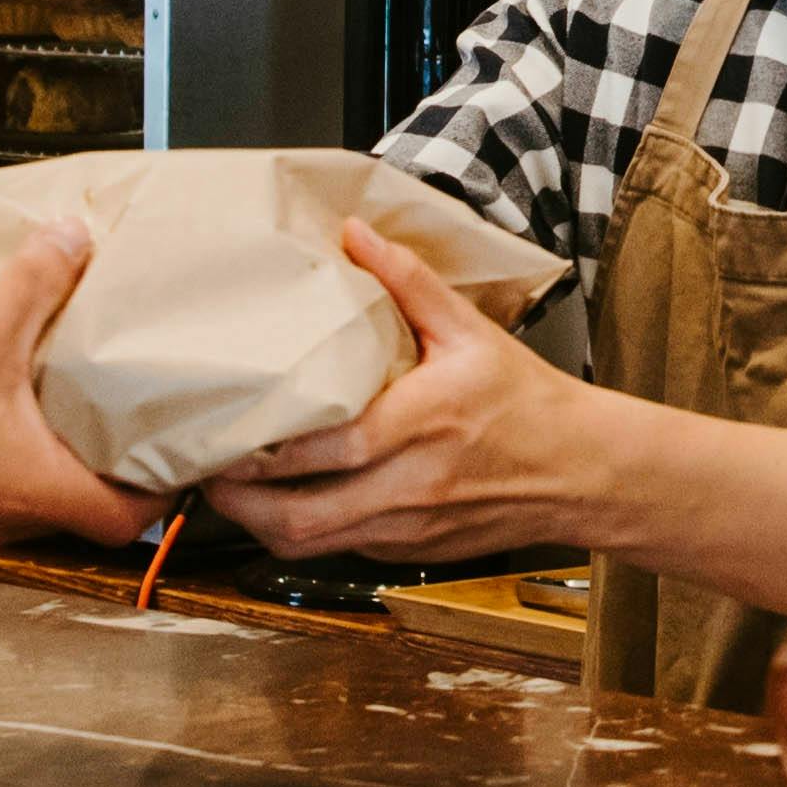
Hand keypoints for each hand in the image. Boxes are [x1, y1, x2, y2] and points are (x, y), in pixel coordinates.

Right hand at [0, 216, 158, 557]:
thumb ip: (32, 286)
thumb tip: (72, 237)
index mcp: (44, 491)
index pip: (133, 515)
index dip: (159, 483)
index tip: (168, 445)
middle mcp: (12, 520)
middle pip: (83, 501)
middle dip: (98, 453)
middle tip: (112, 401)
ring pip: (27, 489)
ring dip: (40, 448)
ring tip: (51, 393)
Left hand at [201, 226, 620, 573]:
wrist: (583, 471)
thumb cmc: (527, 401)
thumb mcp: (472, 330)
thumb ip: (408, 282)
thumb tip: (355, 234)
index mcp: (422, 423)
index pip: (324, 450)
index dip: (261, 453)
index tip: (223, 431)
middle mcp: (411, 485)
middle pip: (300, 517)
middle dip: (238, 503)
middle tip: (203, 471)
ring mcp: (409, 528)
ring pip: (310, 546)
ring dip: (260, 525)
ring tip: (229, 491)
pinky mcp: (410, 552)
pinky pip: (341, 550)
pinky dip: (304, 531)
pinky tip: (286, 502)